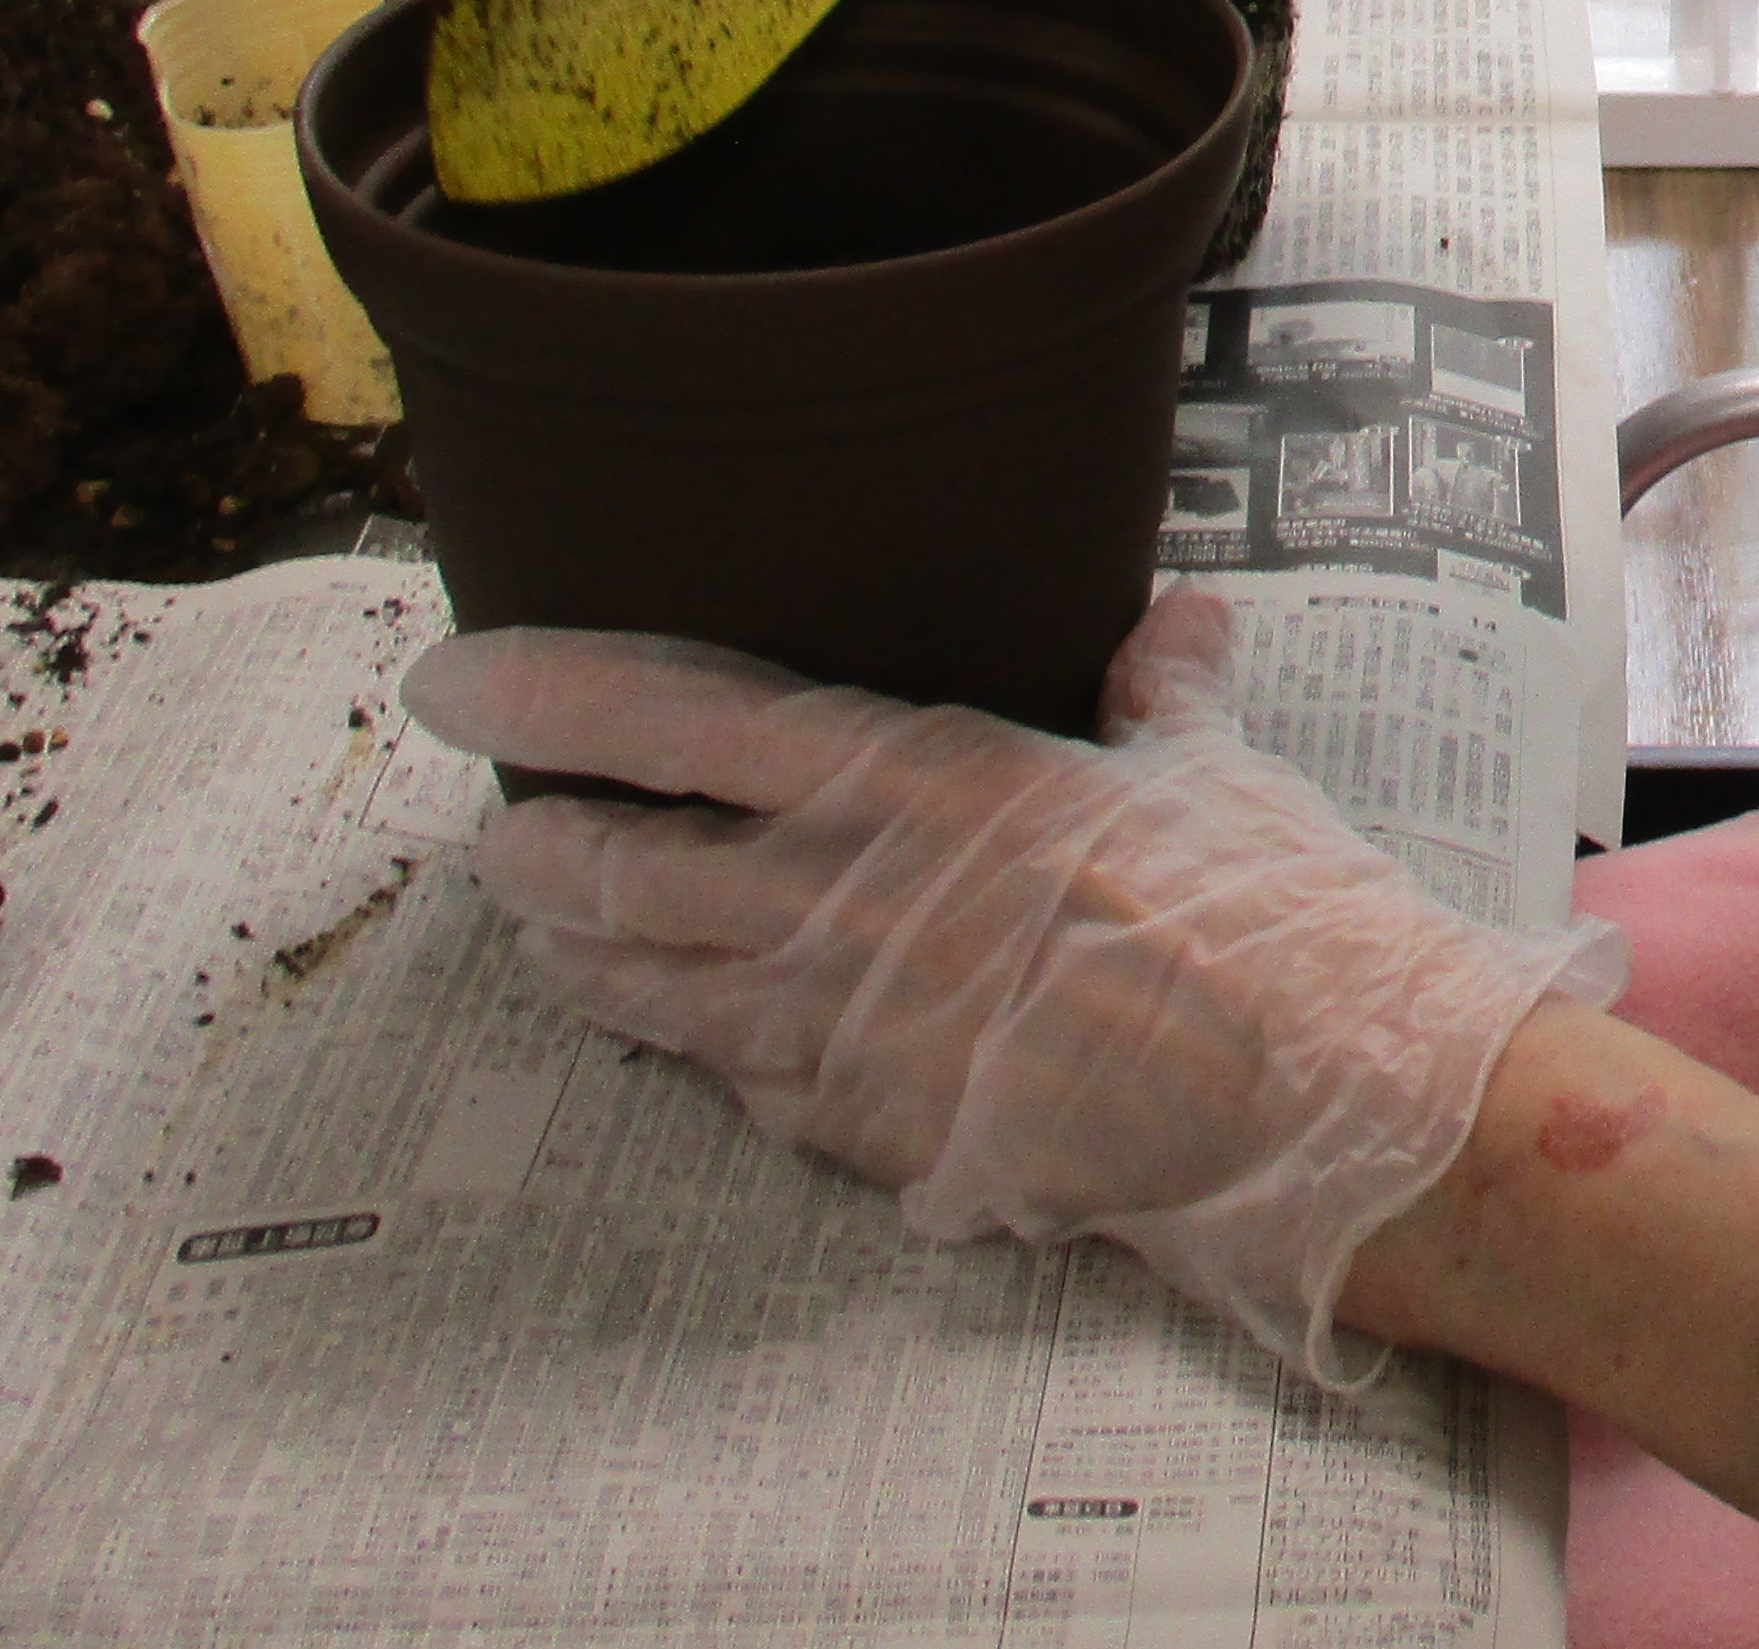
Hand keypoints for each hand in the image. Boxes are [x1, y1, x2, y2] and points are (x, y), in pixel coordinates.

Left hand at [404, 592, 1620, 1379]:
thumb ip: (1164, 689)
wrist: (1302, 1093)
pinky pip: (741, 1088)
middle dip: (534, 850)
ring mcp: (837, 1033)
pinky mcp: (864, 1136)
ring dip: (578, 959)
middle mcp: (840, 901)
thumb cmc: (1262, 913)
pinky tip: (691, 1044)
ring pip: (647, 991)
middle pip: (620, 870)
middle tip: (493, 835)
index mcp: (911, 780)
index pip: (676, 719)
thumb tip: (1176, 622)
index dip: (547, 695)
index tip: (456, 680)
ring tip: (540, 934)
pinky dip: (702, 1055)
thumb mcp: (1210, 768)